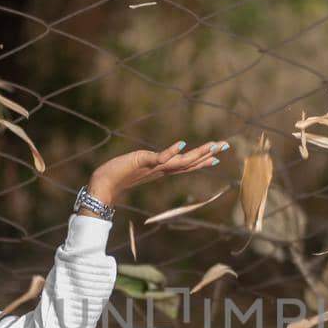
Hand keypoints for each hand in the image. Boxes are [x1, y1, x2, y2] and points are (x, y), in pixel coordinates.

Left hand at [86, 139, 228, 205]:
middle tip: (224, 145)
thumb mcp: (139, 166)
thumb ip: (150, 163)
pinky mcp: (143, 162)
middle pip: (189, 162)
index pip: (186, 165)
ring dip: (197, 153)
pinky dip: (171, 151)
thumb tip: (157, 161)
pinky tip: (182, 144)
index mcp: (162, 170)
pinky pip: (160, 157)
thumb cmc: (117, 175)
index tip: (217, 155)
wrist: (103, 184)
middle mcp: (161, 170)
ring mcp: (154, 167)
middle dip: (207, 154)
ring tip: (212, 146)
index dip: (202, 160)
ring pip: (180, 161)